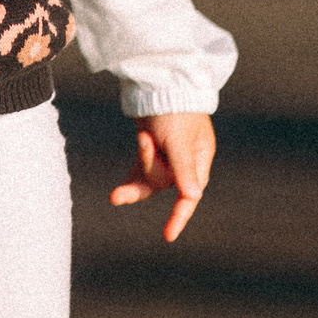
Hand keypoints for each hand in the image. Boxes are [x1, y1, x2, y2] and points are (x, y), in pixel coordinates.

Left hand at [110, 111, 214, 241]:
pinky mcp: (151, 151)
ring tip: (144, 136)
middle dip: (147, 174)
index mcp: (199, 160)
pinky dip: (131, 177)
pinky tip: (118, 193)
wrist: (159, 82)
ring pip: (149, 179)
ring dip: (141, 163)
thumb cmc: (175, 110)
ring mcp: (167, 157)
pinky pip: (139, 172)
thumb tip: (194, 196)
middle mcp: (184, 163)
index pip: (189, 195)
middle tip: (136, 160)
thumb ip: (184, 167)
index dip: (179, 216)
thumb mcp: (179, 139)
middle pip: (163, 185)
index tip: (168, 236)